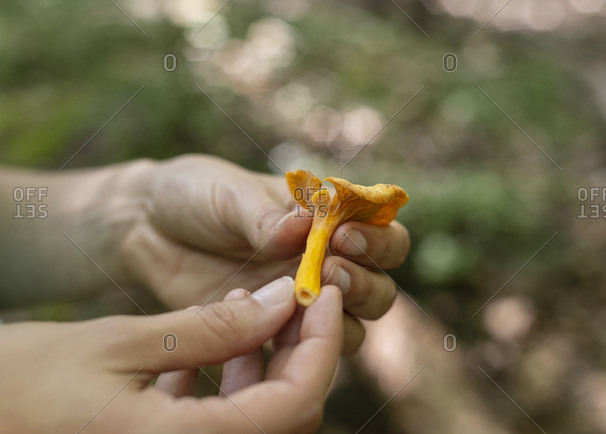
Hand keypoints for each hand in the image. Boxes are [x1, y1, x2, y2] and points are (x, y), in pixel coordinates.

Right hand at [0, 278, 342, 432]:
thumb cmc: (19, 383)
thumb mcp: (121, 344)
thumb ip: (212, 328)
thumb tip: (282, 300)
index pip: (296, 404)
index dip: (323, 344)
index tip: (324, 291)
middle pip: (284, 414)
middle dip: (296, 350)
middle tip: (288, 294)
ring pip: (254, 418)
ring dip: (260, 363)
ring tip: (243, 308)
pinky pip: (217, 425)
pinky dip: (225, 384)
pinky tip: (204, 343)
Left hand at [119, 155, 409, 353]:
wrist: (147, 227)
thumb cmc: (196, 195)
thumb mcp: (230, 193)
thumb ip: (265, 215)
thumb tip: (303, 228)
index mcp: (326, 217)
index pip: (382, 230)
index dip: (376, 238)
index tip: (340, 237)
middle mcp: (325, 260)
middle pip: (379, 286)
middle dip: (363, 282)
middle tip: (328, 270)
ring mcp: (300, 299)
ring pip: (354, 325)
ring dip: (339, 317)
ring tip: (298, 298)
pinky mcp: (270, 329)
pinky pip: (303, 346)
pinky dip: (295, 339)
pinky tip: (256, 316)